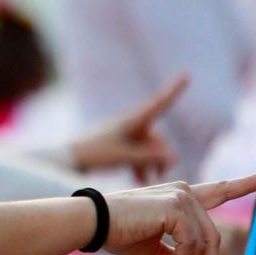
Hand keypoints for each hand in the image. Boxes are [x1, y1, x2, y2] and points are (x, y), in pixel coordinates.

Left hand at [68, 74, 183, 178]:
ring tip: (150, 180)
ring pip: (149, 149)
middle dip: (161, 156)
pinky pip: (138, 154)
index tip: (186, 74)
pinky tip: (139, 180)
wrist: (70, 159)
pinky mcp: (120, 145)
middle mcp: (131, 124)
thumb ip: (150, 157)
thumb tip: (173, 156)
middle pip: (157, 138)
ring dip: (151, 164)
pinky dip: (140, 165)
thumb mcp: (125, 156)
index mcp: (133, 120)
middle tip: (160, 174)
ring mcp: (126, 135)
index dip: (174, 90)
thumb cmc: (95, 153)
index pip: (158, 103)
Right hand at [101, 172, 255, 254]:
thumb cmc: (118, 233)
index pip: (221, 190)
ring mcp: (181, 197)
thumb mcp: (154, 248)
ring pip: (203, 245)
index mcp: (181, 197)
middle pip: (213, 238)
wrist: (92, 224)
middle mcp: (185, 192)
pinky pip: (191, 245)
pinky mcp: (175, 207)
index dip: (248, 183)